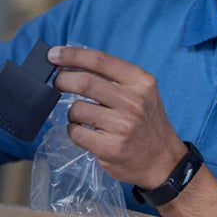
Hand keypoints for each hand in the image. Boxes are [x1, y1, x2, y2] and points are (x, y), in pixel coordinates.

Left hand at [47, 46, 186, 188]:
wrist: (163, 162)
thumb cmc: (146, 124)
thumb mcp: (141, 93)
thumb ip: (112, 78)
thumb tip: (71, 64)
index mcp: (141, 82)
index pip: (100, 60)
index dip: (72, 55)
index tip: (53, 54)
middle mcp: (133, 102)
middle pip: (84, 81)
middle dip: (62, 80)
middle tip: (56, 83)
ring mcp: (122, 126)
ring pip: (77, 108)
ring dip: (71, 111)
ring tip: (80, 116)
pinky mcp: (110, 147)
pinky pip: (76, 132)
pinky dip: (73, 130)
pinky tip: (84, 131)